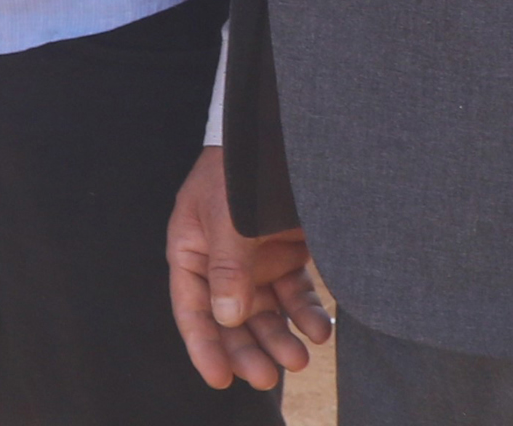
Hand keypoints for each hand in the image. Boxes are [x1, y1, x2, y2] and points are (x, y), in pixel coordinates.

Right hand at [165, 149, 332, 390]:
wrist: (279, 133)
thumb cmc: (240, 169)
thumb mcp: (227, 216)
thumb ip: (227, 267)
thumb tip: (226, 317)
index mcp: (192, 248)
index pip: (192, 307)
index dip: (204, 345)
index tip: (221, 379)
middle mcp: (222, 261)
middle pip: (231, 319)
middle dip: (249, 349)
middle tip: (268, 378)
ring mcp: (256, 259)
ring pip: (265, 312)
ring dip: (280, 337)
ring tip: (301, 358)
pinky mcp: (288, 254)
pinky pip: (296, 295)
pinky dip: (307, 314)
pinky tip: (321, 329)